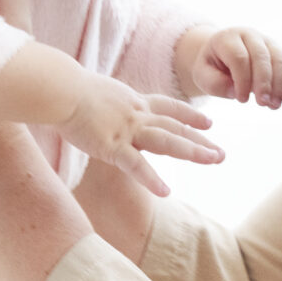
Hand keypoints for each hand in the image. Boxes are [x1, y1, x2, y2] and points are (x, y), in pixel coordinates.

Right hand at [59, 70, 222, 197]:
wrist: (59, 89)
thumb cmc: (67, 89)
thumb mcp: (97, 92)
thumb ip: (107, 102)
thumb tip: (102, 106)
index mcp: (133, 101)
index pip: (169, 107)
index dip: (190, 115)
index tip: (209, 121)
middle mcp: (136, 114)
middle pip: (175, 127)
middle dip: (200, 140)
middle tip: (221, 153)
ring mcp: (126, 130)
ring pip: (167, 141)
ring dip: (192, 151)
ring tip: (213, 161)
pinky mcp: (111, 145)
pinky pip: (136, 164)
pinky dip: (151, 178)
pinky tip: (166, 192)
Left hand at [190, 26, 281, 108]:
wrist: (221, 56)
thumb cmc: (211, 67)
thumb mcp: (203, 75)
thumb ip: (215, 84)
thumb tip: (236, 91)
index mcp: (228, 38)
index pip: (239, 57)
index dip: (242, 80)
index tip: (241, 100)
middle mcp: (250, 35)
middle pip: (262, 57)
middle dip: (264, 82)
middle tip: (262, 104)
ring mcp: (268, 42)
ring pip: (280, 60)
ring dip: (281, 85)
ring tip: (274, 106)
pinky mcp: (280, 52)